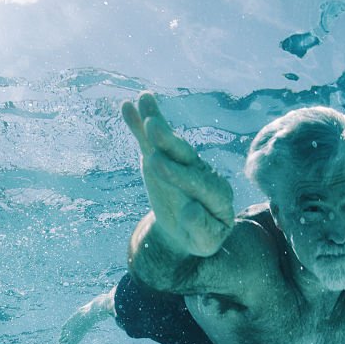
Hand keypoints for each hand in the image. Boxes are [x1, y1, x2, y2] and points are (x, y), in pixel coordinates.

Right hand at [123, 93, 233, 256]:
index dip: (179, 175)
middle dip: (168, 142)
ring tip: (144, 102)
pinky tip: (128, 105)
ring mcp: (180, 163)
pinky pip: (150, 142)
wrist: (188, 227)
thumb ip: (202, 228)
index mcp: (215, 193)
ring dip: (157, 122)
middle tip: (153, 127)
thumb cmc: (200, 236)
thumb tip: (190, 210)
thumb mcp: (206, 242)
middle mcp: (199, 172)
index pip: (198, 183)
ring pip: (170, 143)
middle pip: (185, 156)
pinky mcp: (162, 159)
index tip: (158, 167)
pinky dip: (140, 124)